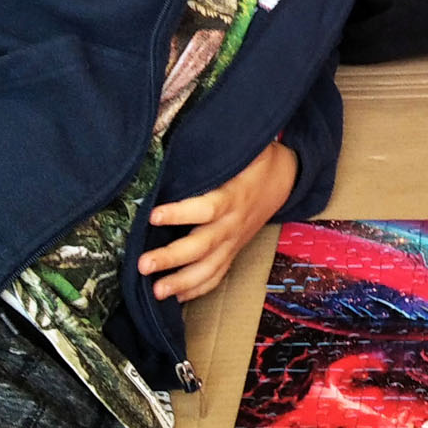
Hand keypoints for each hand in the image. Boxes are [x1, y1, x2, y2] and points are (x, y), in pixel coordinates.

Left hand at [138, 141, 298, 301]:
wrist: (283, 181)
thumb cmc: (255, 160)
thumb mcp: (244, 146)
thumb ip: (220, 143)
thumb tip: (186, 130)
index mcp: (232, 196)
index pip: (206, 208)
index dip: (181, 213)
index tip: (154, 215)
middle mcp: (232, 224)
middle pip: (201, 246)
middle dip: (172, 258)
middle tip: (143, 265)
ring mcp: (233, 242)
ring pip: (208, 268)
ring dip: (182, 282)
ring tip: (155, 291)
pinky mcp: (233, 252)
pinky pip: (216, 276)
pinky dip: (196, 290)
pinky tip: (174, 298)